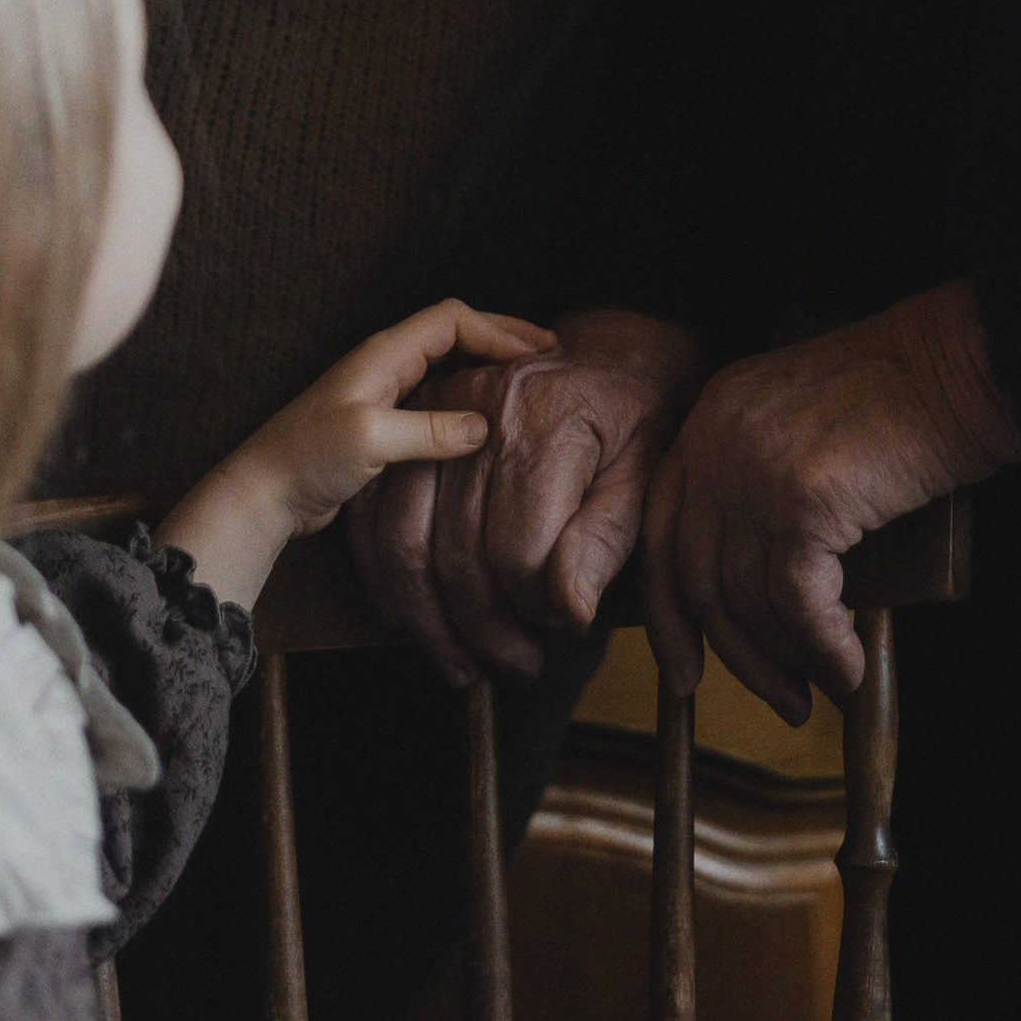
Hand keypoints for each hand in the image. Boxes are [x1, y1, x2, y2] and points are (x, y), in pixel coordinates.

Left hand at [157, 299, 555, 612]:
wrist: (262, 495)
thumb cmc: (306, 459)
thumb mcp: (370, 440)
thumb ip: (428, 430)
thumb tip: (483, 426)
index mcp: (384, 354)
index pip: (452, 320)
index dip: (497, 329)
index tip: (538, 350)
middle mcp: (386, 365)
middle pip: (454, 333)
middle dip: (500, 337)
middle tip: (546, 353)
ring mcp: (383, 394)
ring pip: (447, 365)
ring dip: (486, 366)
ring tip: (526, 380)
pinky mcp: (382, 424)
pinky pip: (436, 398)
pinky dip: (468, 398)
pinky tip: (487, 421)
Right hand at [344, 305, 702, 687]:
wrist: (612, 355)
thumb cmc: (636, 419)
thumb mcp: (647, 473)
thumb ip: (607, 541)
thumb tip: (568, 612)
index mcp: (549, 417)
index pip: (520, 548)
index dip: (540, 607)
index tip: (566, 626)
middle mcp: (482, 408)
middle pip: (459, 553)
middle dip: (486, 630)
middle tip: (520, 665)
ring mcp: (435, 412)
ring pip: (407, 544)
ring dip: (431, 621)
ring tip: (468, 664)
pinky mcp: (408, 423)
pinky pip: (373, 516)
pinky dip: (383, 577)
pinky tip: (410, 621)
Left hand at [641, 282, 1020, 721]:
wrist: (958, 364)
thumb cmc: (904, 397)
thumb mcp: (802, 426)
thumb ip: (762, 487)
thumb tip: (759, 595)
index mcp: (710, 418)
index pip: (664, 534)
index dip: (670, 614)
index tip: (683, 669)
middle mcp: (716, 441)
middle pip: (697, 576)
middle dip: (734, 654)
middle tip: (776, 697)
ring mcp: (754, 469)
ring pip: (747, 599)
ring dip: (786, 660)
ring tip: (822, 689)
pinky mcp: (802, 499)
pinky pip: (798, 603)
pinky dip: (823, 648)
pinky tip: (849, 667)